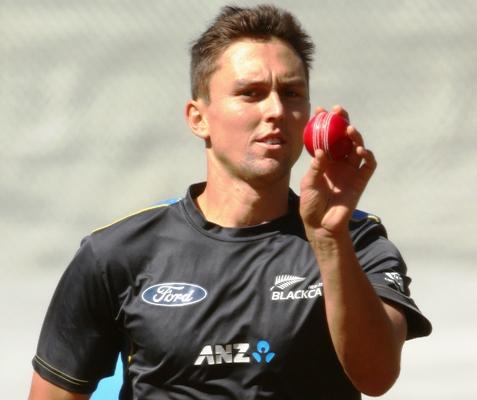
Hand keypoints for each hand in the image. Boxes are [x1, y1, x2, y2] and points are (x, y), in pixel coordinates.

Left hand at [299, 105, 376, 237]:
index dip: (324, 124)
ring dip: (355, 136)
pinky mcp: (360, 181)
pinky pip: (368, 165)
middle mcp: (338, 163)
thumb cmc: (311, 204)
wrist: (321, 224)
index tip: (319, 110)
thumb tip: (321, 151)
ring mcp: (350, 171)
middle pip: (343, 138)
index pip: (325, 137)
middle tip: (339, 111)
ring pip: (357, 147)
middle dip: (342, 122)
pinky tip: (359, 150)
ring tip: (349, 129)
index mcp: (324, 161)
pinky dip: (367, 155)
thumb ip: (316, 168)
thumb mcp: (309, 184)